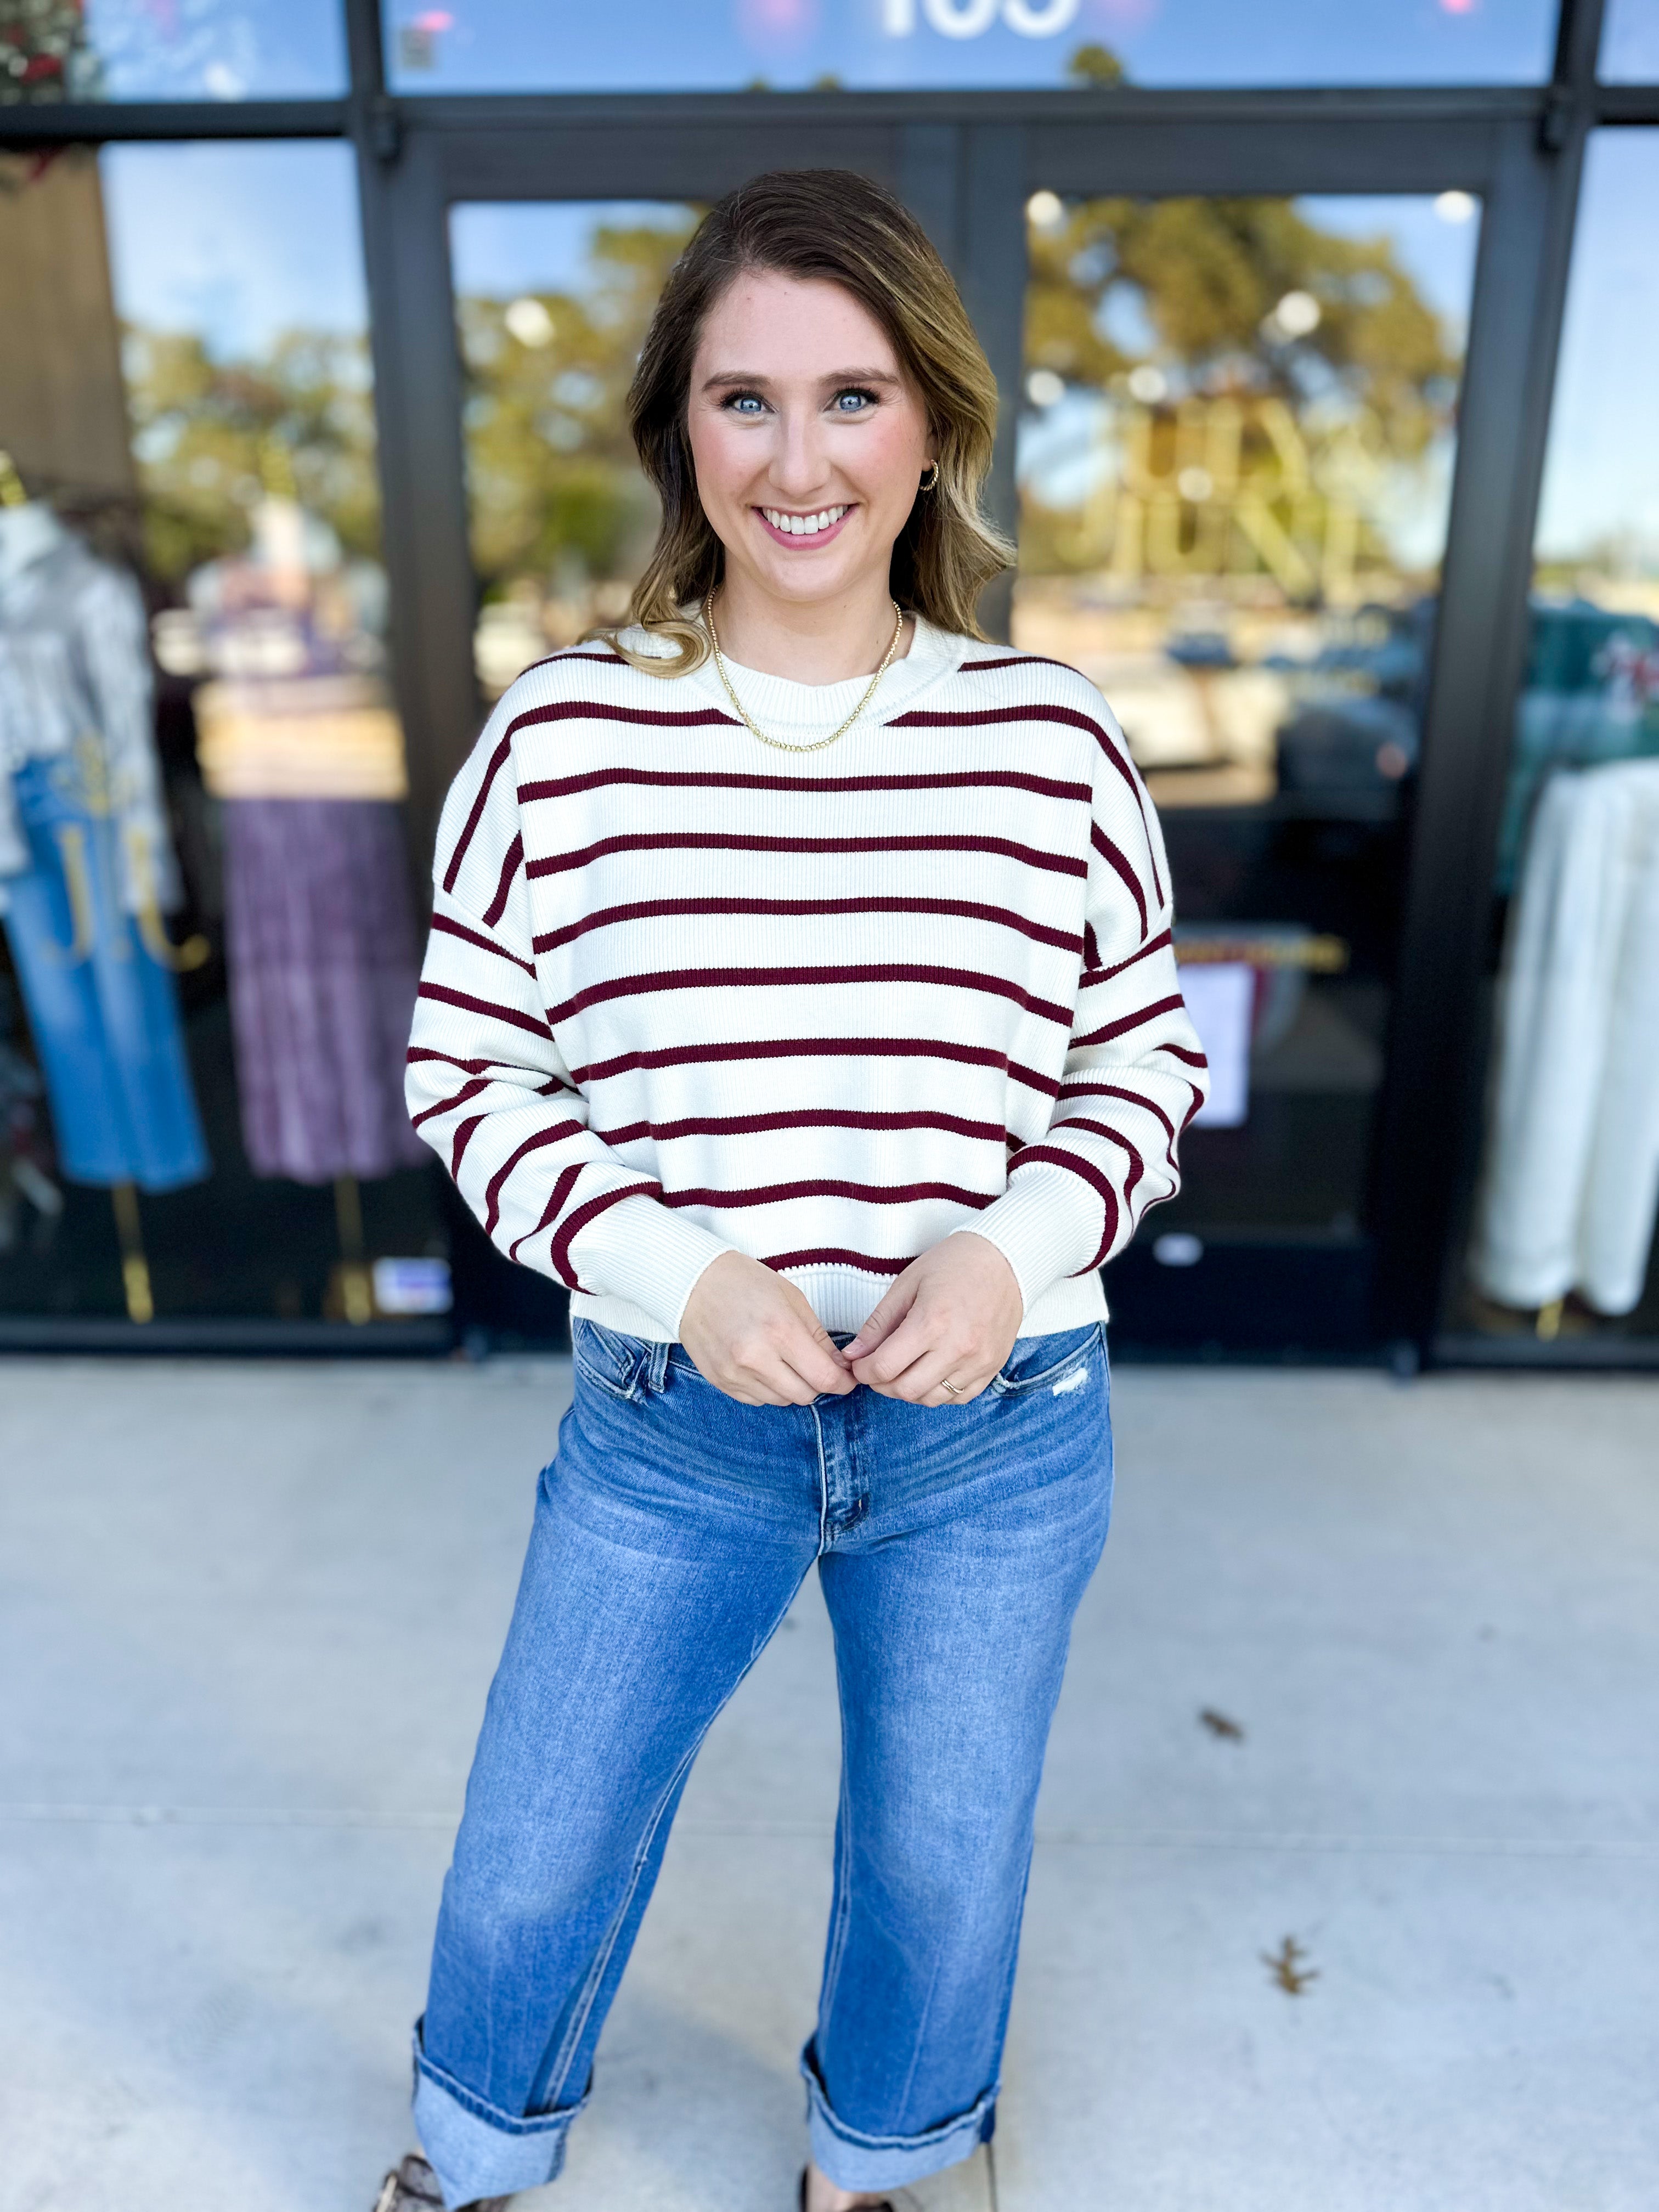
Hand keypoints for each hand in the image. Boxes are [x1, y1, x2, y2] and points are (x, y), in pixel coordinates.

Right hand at [679, 1250, 854, 1405]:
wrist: (692, 1283)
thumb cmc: (745, 1282)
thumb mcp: (792, 1298)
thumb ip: (818, 1337)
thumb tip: (839, 1367)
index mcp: (780, 1330)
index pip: (824, 1377)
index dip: (843, 1382)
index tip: (847, 1379)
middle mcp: (756, 1357)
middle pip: (805, 1395)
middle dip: (817, 1383)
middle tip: (815, 1365)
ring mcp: (735, 1373)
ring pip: (782, 1401)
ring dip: (791, 1386)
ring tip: (782, 1359)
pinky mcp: (720, 1381)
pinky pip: (757, 1400)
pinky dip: (767, 1388)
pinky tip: (761, 1364)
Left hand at [844, 1232, 1021, 1404]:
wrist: (1007, 1260)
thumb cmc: (954, 1264)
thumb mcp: (907, 1284)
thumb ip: (878, 1324)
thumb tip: (853, 1354)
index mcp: (932, 1322)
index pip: (885, 1367)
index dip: (863, 1370)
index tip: (859, 1363)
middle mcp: (957, 1348)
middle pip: (906, 1390)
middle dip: (882, 1384)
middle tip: (877, 1368)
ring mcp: (978, 1361)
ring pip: (931, 1399)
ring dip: (909, 1390)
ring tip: (903, 1369)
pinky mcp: (992, 1367)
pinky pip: (959, 1397)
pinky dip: (938, 1392)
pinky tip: (930, 1372)